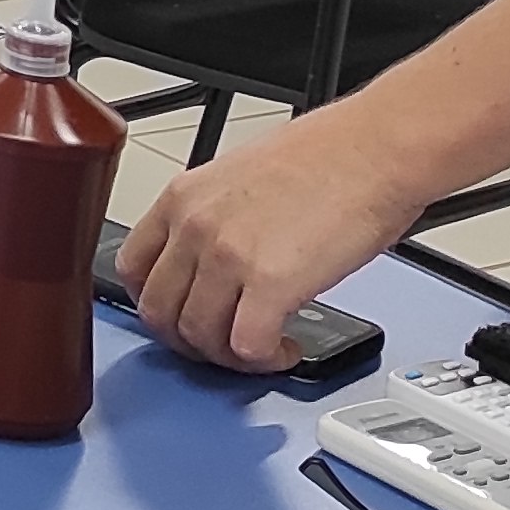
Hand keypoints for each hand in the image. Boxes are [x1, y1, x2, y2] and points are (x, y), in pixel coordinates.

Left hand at [118, 120, 426, 371]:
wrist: (375, 148)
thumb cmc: (327, 155)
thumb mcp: (238, 176)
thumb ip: (212, 219)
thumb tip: (209, 264)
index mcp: (182, 197)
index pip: (133, 268)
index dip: (157, 305)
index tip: (181, 317)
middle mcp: (195, 226)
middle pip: (159, 312)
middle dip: (190, 341)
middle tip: (222, 344)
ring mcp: (228, 257)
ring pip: (199, 337)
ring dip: (229, 356)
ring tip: (261, 346)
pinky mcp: (271, 285)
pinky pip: (247, 347)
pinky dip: (265, 360)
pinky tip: (285, 348)